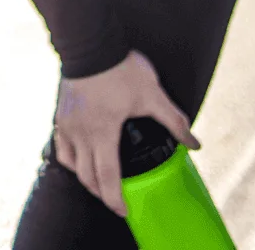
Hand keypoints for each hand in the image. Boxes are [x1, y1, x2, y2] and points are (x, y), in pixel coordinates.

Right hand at [53, 49, 200, 217]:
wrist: (89, 43)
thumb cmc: (118, 68)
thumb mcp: (152, 94)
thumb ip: (174, 121)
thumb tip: (194, 143)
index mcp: (102, 133)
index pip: (107, 178)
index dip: (115, 200)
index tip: (124, 212)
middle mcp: (81, 133)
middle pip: (86, 176)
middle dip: (101, 193)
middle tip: (115, 200)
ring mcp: (67, 123)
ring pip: (70, 163)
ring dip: (84, 177)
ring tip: (98, 180)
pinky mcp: (61, 112)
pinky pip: (61, 144)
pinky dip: (71, 156)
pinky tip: (81, 153)